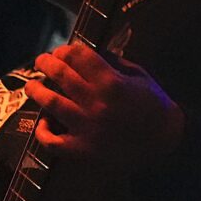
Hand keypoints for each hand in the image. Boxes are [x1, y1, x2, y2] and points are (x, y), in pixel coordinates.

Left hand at [23, 43, 184, 170]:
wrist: (166, 142)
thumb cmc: (153, 104)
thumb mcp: (138, 75)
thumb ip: (112, 62)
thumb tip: (85, 52)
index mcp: (112, 82)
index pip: (78, 56)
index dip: (66, 49)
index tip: (62, 51)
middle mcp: (97, 103)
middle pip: (61, 74)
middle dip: (46, 63)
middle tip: (41, 61)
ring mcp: (87, 128)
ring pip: (51, 103)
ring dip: (37, 90)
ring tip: (33, 85)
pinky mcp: (83, 151)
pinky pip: (53, 141)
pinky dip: (43, 131)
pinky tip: (43, 123)